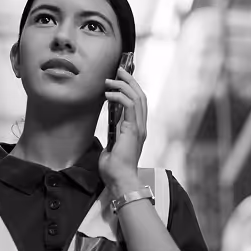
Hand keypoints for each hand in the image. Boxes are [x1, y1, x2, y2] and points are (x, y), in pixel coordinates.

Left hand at [100, 66, 146, 193]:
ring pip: (136, 97)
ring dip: (123, 85)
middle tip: (119, 70)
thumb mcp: (112, 148)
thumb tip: (108, 132)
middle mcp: (141, 126)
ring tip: (110, 80)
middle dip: (129, 81)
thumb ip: (113, 138)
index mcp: (137, 130)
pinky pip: (129, 106)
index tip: (120, 80)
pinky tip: (108, 95)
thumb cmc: (115, 169)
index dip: (132, 89)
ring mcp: (139, 127)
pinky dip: (119, 97)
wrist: (120, 180)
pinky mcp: (133, 129)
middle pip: (140, 96)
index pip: (138, 104)